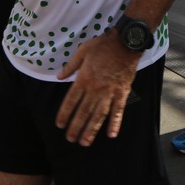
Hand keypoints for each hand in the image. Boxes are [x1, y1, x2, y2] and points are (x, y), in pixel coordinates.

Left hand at [55, 32, 139, 146]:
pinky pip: (118, 111)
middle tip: (70, 139)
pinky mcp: (122, 93)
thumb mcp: (82, 51)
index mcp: (84, 78)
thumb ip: (70, 66)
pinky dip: (115, 123)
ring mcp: (109, 92)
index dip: (64, 114)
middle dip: (76, 127)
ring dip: (91, 130)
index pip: (71, 100)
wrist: (125, 43)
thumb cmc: (103, 45)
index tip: (59, 124)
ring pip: (99, 115)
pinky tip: (111, 134)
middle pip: (83, 112)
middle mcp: (95, 88)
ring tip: (85, 142)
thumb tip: (59, 76)